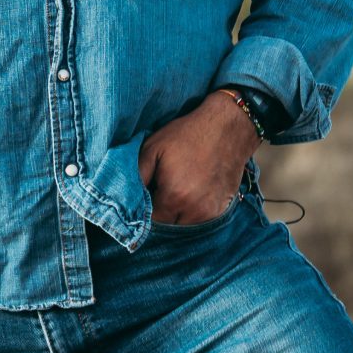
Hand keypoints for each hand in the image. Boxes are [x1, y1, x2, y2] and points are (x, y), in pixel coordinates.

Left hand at [138, 92, 262, 223]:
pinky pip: (200, 221)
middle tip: (162, 189)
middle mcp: (193, 211)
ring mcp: (210, 213)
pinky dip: (194, 211)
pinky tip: (194, 190)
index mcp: (173, 197)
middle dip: (162, 211)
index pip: (150, 221)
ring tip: (179, 188)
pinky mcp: (222, 210)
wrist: (227, 127)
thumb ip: (136, 175)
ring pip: (184, 225)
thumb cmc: (187, 135)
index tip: (149, 192)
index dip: (146, 208)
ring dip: (178, 213)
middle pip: (168, 225)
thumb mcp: (153, 148)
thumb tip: (125, 198)